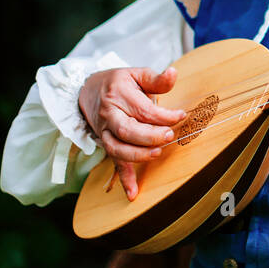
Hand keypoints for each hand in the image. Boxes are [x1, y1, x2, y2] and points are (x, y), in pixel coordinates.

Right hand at [78, 66, 186, 200]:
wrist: (87, 90)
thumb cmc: (118, 82)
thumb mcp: (136, 74)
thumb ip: (156, 78)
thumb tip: (173, 73)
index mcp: (118, 94)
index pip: (143, 109)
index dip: (164, 115)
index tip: (181, 116)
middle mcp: (109, 115)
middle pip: (128, 130)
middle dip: (150, 136)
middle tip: (169, 136)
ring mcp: (105, 132)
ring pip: (118, 148)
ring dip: (138, 155)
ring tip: (157, 153)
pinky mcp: (107, 144)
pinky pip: (114, 163)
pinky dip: (123, 179)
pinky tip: (133, 193)